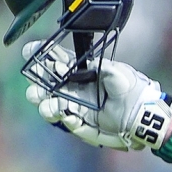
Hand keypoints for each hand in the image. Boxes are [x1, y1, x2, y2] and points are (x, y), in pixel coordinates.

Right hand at [23, 41, 171, 150]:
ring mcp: (77, 105)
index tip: (29, 50)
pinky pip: (66, 120)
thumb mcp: (117, 71)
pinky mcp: (82, 121)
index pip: (57, 61)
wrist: (142, 112)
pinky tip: (69, 115)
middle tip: (36, 86)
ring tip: (47, 103)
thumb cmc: (132, 88)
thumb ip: (98, 66)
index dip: (42, 55)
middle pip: (47, 84)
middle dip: (37, 83)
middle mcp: (75, 87)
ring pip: (50, 104)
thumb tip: (81, 65)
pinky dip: (64, 118)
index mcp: (82, 71)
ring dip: (45, 104)